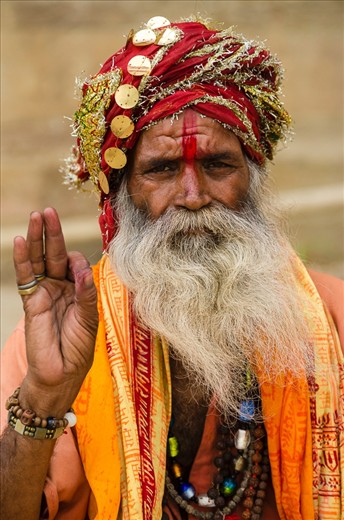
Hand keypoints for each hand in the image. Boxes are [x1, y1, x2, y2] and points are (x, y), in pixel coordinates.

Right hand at [13, 208, 97, 416]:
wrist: (61, 374)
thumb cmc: (79, 348)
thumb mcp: (89, 318)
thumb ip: (86, 293)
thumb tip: (81, 268)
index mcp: (78, 289)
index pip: (75, 263)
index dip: (77, 259)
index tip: (78, 269)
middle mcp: (60, 287)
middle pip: (55, 254)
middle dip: (52, 233)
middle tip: (49, 211)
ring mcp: (44, 292)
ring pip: (38, 260)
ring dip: (36, 239)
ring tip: (36, 217)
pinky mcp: (31, 302)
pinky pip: (26, 277)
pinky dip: (22, 259)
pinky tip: (19, 241)